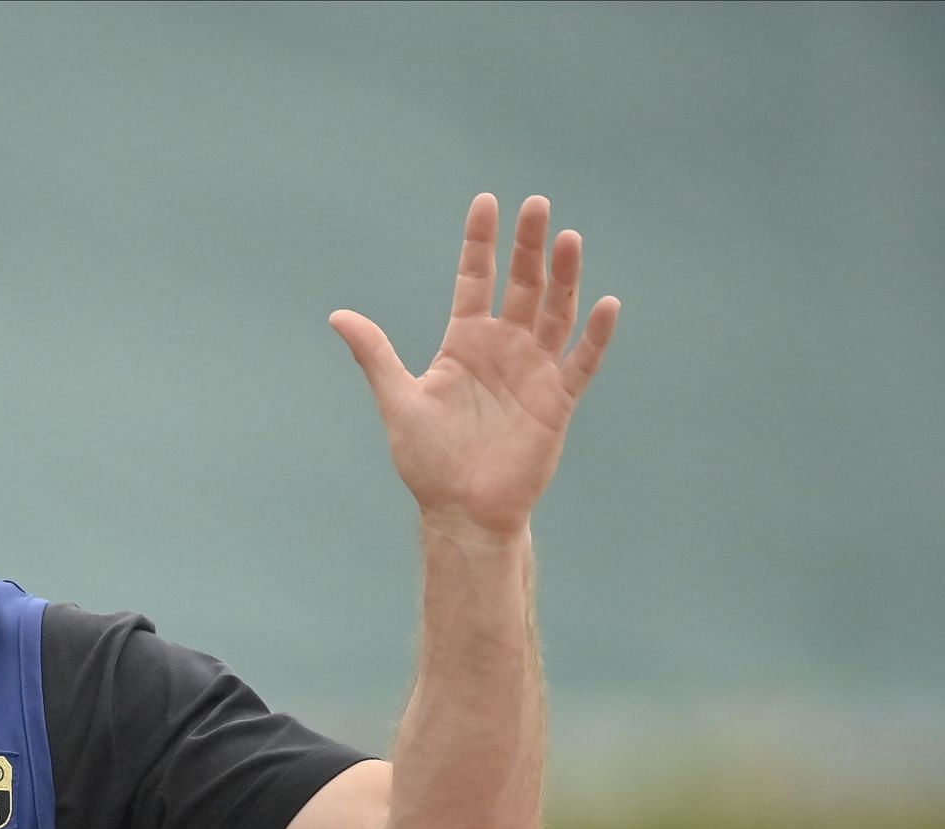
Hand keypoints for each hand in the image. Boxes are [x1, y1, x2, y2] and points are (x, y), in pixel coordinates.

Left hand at [330, 194, 618, 537]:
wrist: (462, 510)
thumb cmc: (428, 461)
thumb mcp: (398, 400)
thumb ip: (375, 355)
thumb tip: (338, 315)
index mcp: (464, 342)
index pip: (475, 280)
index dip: (480, 243)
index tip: (486, 202)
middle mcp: (502, 348)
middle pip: (521, 285)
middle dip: (529, 245)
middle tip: (537, 204)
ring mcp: (533, 371)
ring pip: (555, 312)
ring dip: (564, 276)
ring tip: (568, 237)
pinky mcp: (557, 400)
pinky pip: (581, 362)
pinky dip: (595, 335)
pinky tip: (606, 304)